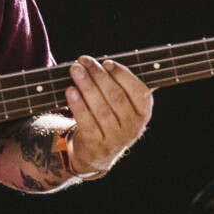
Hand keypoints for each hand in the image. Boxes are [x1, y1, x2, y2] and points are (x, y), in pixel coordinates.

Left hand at [64, 56, 151, 174]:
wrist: (97, 152)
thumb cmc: (110, 117)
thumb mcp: (123, 106)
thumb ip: (123, 85)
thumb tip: (110, 62)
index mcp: (143, 113)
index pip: (139, 91)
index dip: (122, 75)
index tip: (106, 62)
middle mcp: (133, 127)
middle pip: (116, 97)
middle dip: (98, 75)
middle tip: (84, 61)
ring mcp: (115, 138)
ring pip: (101, 108)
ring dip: (87, 86)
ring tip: (75, 70)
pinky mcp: (96, 145)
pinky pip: (87, 122)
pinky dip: (78, 105)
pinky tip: (70, 91)